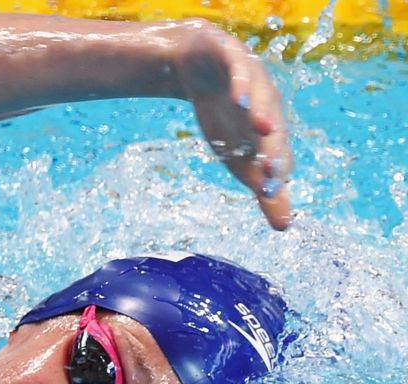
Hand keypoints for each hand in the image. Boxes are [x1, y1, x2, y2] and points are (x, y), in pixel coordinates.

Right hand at [175, 20, 292, 229]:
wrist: (198, 64)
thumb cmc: (224, 114)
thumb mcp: (237, 154)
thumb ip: (262, 186)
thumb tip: (285, 227)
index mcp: (271, 129)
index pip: (277, 154)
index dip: (274, 173)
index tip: (270, 194)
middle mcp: (267, 103)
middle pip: (274, 127)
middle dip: (274, 148)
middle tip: (273, 172)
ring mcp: (252, 78)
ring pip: (261, 96)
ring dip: (263, 112)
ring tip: (263, 129)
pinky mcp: (232, 56)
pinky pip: (239, 70)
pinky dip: (241, 84)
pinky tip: (238, 100)